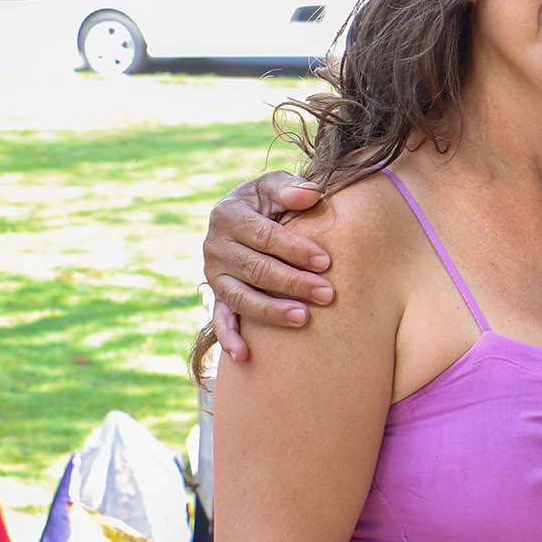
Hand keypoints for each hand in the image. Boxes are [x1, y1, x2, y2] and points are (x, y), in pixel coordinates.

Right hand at [202, 171, 330, 361]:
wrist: (244, 215)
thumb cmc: (268, 200)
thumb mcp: (273, 185)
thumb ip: (290, 188)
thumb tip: (312, 194)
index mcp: (228, 215)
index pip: (265, 236)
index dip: (296, 250)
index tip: (325, 262)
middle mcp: (215, 246)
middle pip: (256, 270)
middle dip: (293, 283)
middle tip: (327, 294)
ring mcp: (214, 274)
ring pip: (241, 298)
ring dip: (271, 311)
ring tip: (303, 319)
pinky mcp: (216, 295)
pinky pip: (220, 319)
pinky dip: (230, 338)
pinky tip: (245, 355)